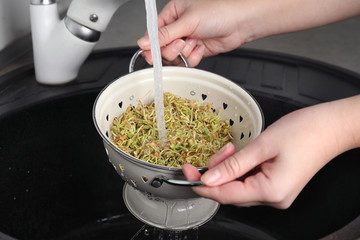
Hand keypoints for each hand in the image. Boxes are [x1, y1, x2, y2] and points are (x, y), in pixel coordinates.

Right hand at [138, 0, 251, 66]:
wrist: (241, 22)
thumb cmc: (220, 10)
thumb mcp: (188, 21)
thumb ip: (164, 34)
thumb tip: (144, 42)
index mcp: (173, 13)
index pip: (154, 32)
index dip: (152, 45)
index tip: (151, 54)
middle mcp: (179, 27)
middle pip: (163, 47)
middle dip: (171, 49)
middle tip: (180, 44)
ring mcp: (188, 39)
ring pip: (175, 56)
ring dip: (183, 54)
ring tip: (193, 44)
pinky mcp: (197, 50)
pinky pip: (187, 60)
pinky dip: (192, 58)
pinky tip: (200, 49)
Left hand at [183, 96, 359, 207]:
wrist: (332, 127)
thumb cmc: (304, 131)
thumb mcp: (262, 146)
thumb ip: (232, 165)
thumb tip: (207, 179)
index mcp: (270, 192)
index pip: (225, 195)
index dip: (202, 185)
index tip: (186, 172)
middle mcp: (274, 198)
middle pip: (231, 192)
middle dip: (217, 172)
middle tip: (217, 151)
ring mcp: (277, 193)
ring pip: (239, 186)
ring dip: (229, 168)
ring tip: (231, 148)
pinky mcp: (277, 185)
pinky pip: (250, 181)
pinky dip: (240, 168)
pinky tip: (240, 154)